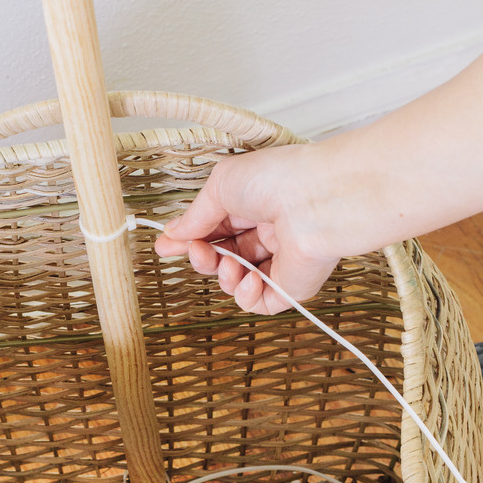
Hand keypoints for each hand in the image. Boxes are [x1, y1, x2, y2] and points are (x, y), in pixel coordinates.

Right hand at [153, 147, 339, 314]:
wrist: (316, 201)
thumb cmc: (277, 180)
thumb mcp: (220, 187)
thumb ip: (195, 216)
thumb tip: (173, 234)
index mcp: (253, 205)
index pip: (214, 229)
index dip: (190, 240)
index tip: (167, 247)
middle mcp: (268, 232)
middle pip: (222, 257)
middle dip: (203, 259)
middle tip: (197, 253)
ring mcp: (281, 261)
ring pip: (236, 282)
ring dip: (223, 277)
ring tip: (228, 265)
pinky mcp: (292, 286)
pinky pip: (259, 302)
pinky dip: (246, 296)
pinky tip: (248, 280)